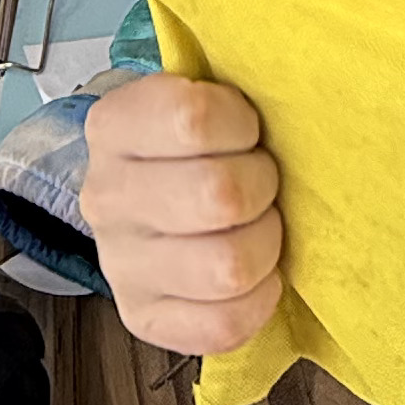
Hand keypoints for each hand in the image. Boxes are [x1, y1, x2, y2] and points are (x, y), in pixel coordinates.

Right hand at [83, 75, 282, 355]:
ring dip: (265, 244)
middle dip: (263, 186)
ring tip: (257, 227)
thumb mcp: (206, 93)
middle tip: (262, 181)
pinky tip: (257, 276)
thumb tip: (300, 80)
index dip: (242, 124)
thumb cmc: (206, 143)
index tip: (247, 129)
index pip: (193, 119)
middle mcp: (105, 196)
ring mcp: (119, 263)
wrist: (166, 192)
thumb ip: (235, 82)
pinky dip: (258, 300)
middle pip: (220, 196)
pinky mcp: (142, 318)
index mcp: (114, 126)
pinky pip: (223, 324)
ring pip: (227, 267)